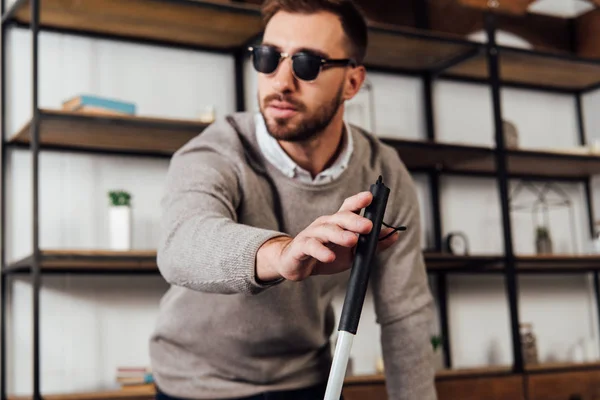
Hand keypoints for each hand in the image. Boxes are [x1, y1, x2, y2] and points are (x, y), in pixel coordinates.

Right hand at [256, 191, 399, 281]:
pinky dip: (321, 251)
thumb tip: (394, 234)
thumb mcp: (352, 252)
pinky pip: (311, 246)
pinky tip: (329, 256)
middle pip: (340, 217)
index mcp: (337, 222)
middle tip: (368, 226)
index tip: (371, 197)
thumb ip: (372, 244)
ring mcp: (312, 234)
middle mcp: (325, 224)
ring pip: (327, 231)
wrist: (296, 265)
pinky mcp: (301, 247)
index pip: (349, 207)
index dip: (358, 200)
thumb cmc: (326, 254)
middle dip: (355, 220)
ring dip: (340, 235)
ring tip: (353, 240)